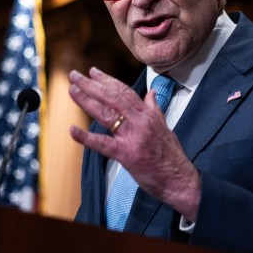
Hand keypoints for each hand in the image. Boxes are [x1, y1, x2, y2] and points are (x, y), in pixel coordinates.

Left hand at [68, 67, 200, 220]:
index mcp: (148, 114)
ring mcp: (132, 136)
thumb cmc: (172, 156)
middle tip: (75, 76)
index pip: (124, 92)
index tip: (93, 73)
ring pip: (106, 114)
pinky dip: (86, 138)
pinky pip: (103, 144)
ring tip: (72, 90)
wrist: (179, 179)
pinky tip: (73, 130)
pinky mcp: (126, 154)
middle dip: (92, 85)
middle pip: (112, 97)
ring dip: (86, 101)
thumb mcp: (165, 127)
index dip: (107, 80)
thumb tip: (151, 94)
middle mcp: (139, 121)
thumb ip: (154, 109)